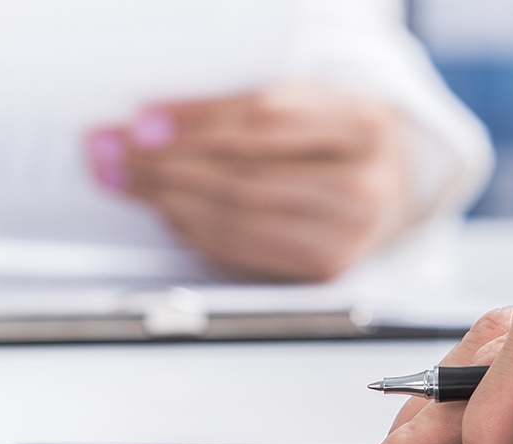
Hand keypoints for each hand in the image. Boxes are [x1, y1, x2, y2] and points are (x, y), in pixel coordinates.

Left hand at [86, 85, 413, 280]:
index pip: (266, 123)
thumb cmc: (343, 138)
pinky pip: (241, 254)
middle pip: (246, 179)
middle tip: (117, 153)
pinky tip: (167, 210)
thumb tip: (154, 126)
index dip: (196, 123)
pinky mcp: (322, 274)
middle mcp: (364, 191)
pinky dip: (194, 231)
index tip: (142, 122)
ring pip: (237, 221)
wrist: (394, 182)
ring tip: (129, 179)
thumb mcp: (309, 101)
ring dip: (170, 201)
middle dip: (168, 166)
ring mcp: (346, 241)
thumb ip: (242, 108)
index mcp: (364, 128)